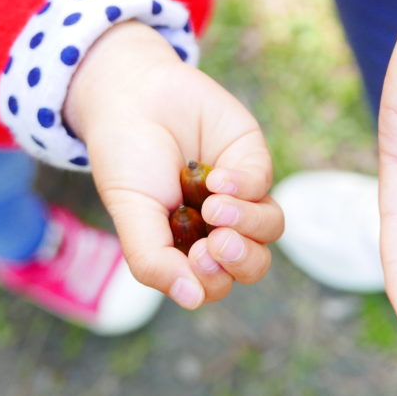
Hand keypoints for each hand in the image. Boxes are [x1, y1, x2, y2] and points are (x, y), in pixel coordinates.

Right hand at [64, 21, 282, 308]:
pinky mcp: (253, 161)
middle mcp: (220, 225)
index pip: (216, 284)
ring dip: (247, 223)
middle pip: (254, 263)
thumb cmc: (125, 159)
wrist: (131, 95)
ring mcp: (242, 194)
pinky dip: (243, 186)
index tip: (196, 260)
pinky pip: (264, 185)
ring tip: (213, 204)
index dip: (214, 281)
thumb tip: (191, 300)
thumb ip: (153, 260)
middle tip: (217, 242)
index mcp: (188, 247)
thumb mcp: (130, 213)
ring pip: (270, 228)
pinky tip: (214, 176)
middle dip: (242, 260)